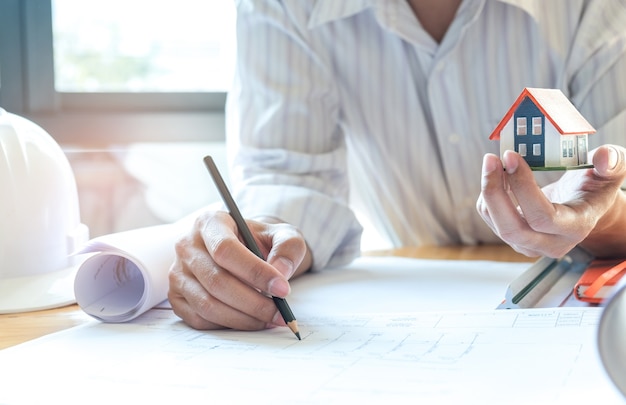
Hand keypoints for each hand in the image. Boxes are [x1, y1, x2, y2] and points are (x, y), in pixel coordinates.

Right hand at [168, 210, 311, 329]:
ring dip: (243, 318)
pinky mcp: (177, 298)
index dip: (255, 272)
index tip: (283, 289)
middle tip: (281, 313)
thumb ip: (288, 248)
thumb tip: (280, 273)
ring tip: (270, 319)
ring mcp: (178, 273)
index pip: (226, 250)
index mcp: (209, 223)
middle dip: (253, 303)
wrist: (243, 251)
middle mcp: (187, 246)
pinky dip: (228, 326)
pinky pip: (200, 320)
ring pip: (207, 305)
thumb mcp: (282, 234)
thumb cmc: (260, 242)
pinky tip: (251, 321)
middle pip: (217, 281)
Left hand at [477, 145, 625, 257]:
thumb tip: (603, 157)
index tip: (511, 156)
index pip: (542, 217)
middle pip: (512, 228)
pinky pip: (490, 218)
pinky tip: (499, 177)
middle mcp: (551, 243)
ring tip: (494, 162)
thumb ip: (613, 163)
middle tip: (491, 159)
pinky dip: (489, 194)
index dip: (523, 187)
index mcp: (576, 227)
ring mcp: (529, 245)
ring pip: (496, 223)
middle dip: (495, 192)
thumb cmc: (595, 188)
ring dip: (489, 190)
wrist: (583, 206)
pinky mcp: (513, 239)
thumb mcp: (610, 173)